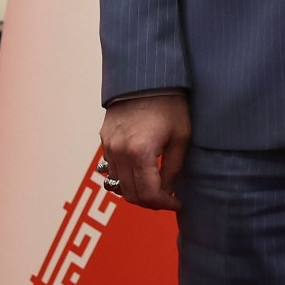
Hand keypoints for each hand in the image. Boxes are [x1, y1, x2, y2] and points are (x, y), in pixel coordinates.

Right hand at [98, 93, 190, 210]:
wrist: (145, 80)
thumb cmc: (169, 106)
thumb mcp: (180, 138)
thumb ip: (172, 169)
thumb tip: (168, 192)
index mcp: (140, 152)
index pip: (148, 194)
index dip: (164, 204)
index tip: (177, 203)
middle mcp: (119, 152)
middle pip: (130, 194)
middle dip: (150, 202)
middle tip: (167, 199)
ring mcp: (108, 146)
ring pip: (117, 185)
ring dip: (136, 192)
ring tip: (155, 187)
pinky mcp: (104, 140)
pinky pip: (111, 169)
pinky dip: (125, 178)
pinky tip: (141, 172)